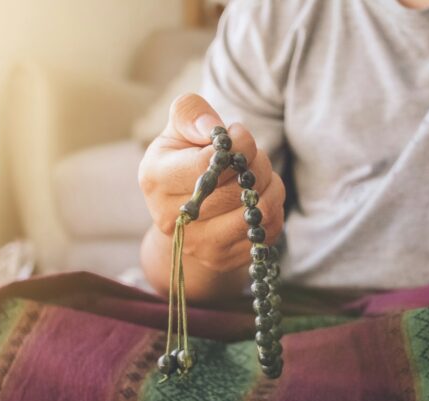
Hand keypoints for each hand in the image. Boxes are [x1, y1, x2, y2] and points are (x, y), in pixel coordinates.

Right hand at [138, 93, 284, 274]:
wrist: (184, 211)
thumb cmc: (184, 159)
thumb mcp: (180, 128)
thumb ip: (191, 113)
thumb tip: (211, 129)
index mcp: (156, 180)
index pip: (206, 165)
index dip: (236, 146)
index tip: (239, 134)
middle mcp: (172, 218)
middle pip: (236, 190)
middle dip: (256, 163)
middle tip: (252, 153)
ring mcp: (198, 245)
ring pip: (258, 212)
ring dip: (269, 185)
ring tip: (257, 173)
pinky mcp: (224, 259)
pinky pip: (268, 230)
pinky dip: (272, 207)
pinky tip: (257, 196)